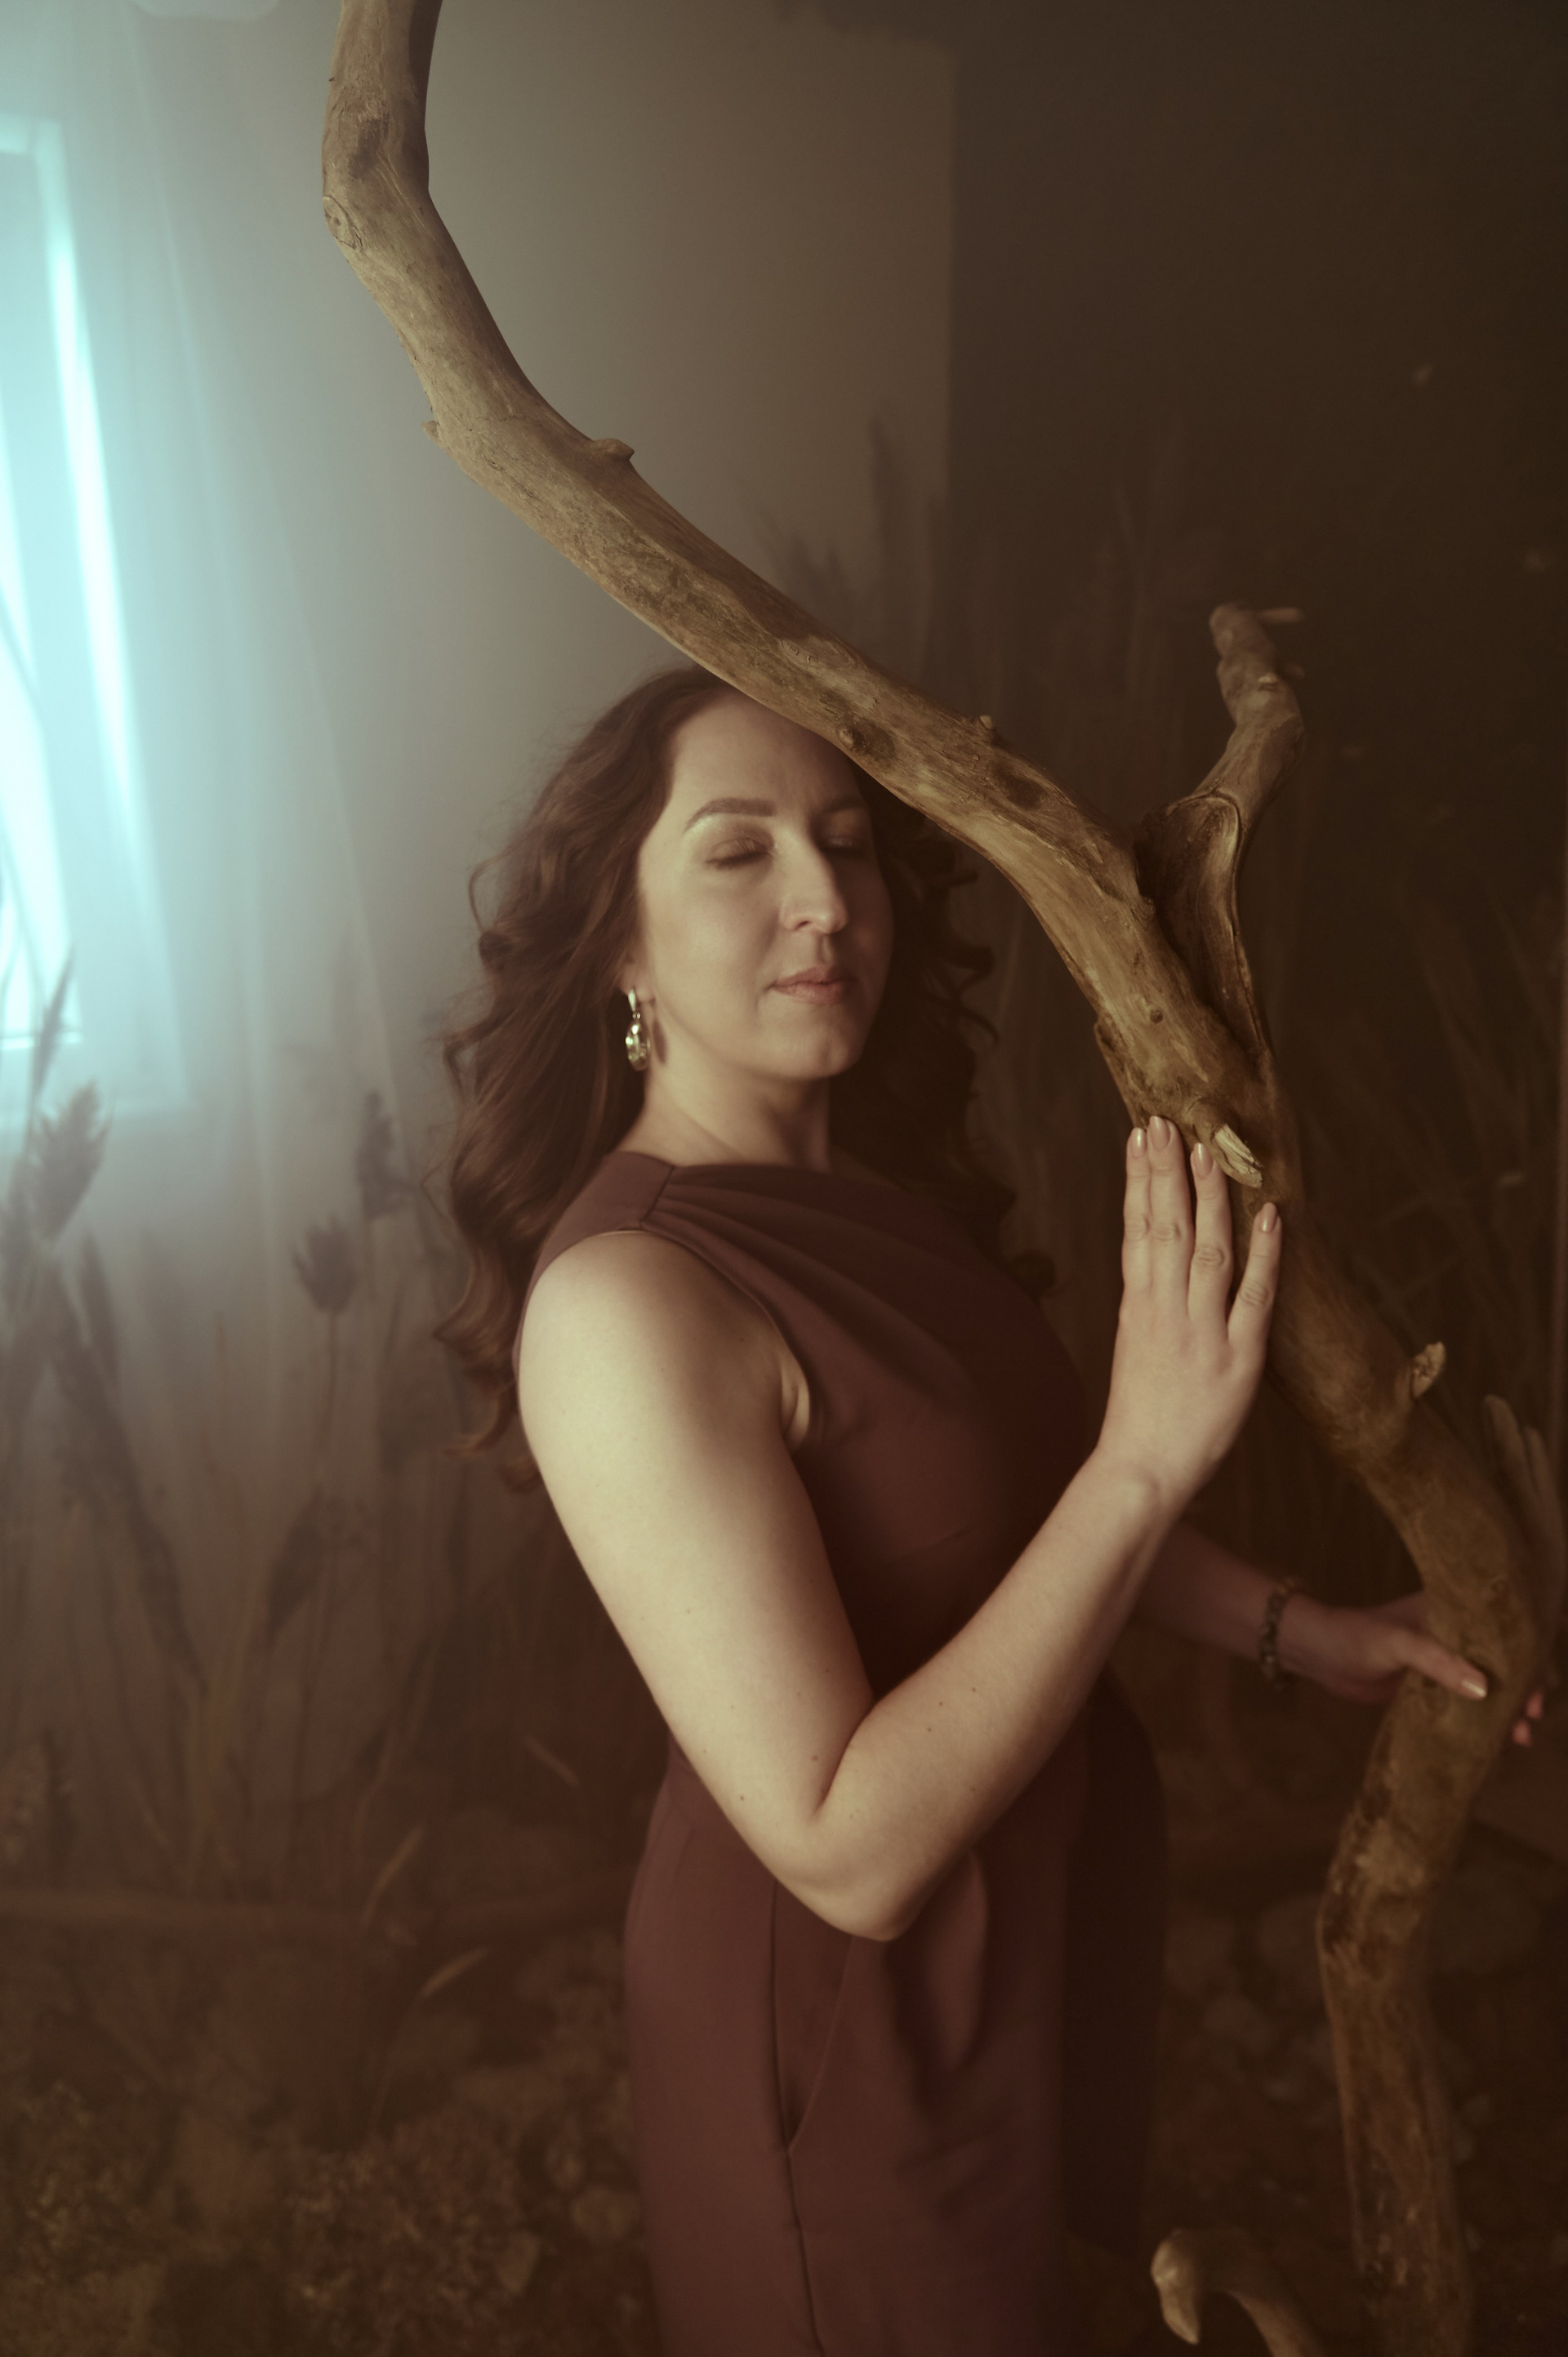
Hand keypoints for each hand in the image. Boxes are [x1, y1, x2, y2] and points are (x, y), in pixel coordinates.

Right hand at [1097, 1118, 1281, 1514]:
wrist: (1141, 1470)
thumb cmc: (1141, 1416)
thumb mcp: (1136, 1347)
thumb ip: (1150, 1304)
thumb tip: (1159, 1264)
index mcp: (1139, 1306)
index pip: (1137, 1228)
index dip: (1139, 1179)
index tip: (1139, 1135)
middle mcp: (1165, 1310)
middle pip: (1165, 1227)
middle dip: (1164, 1170)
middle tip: (1165, 1120)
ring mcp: (1201, 1332)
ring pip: (1206, 1250)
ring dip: (1209, 1198)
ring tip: (1208, 1150)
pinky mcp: (1237, 1359)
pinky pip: (1255, 1297)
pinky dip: (1264, 1255)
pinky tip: (1269, 1215)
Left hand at [1298, 1589, 1546, 1742]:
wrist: (1320, 1655)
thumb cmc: (1356, 1636)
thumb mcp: (1398, 1644)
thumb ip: (1437, 1662)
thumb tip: (1484, 1688)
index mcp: (1452, 1610)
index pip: (1503, 1623)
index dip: (1530, 1646)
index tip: (1543, 1675)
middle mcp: (1455, 1634)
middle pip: (1504, 1659)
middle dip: (1524, 1686)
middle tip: (1531, 1715)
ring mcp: (1444, 1662)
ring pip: (1489, 1684)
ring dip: (1507, 1708)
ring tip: (1518, 1737)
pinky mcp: (1431, 1687)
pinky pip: (1466, 1703)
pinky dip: (1483, 1720)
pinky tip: (1496, 1743)